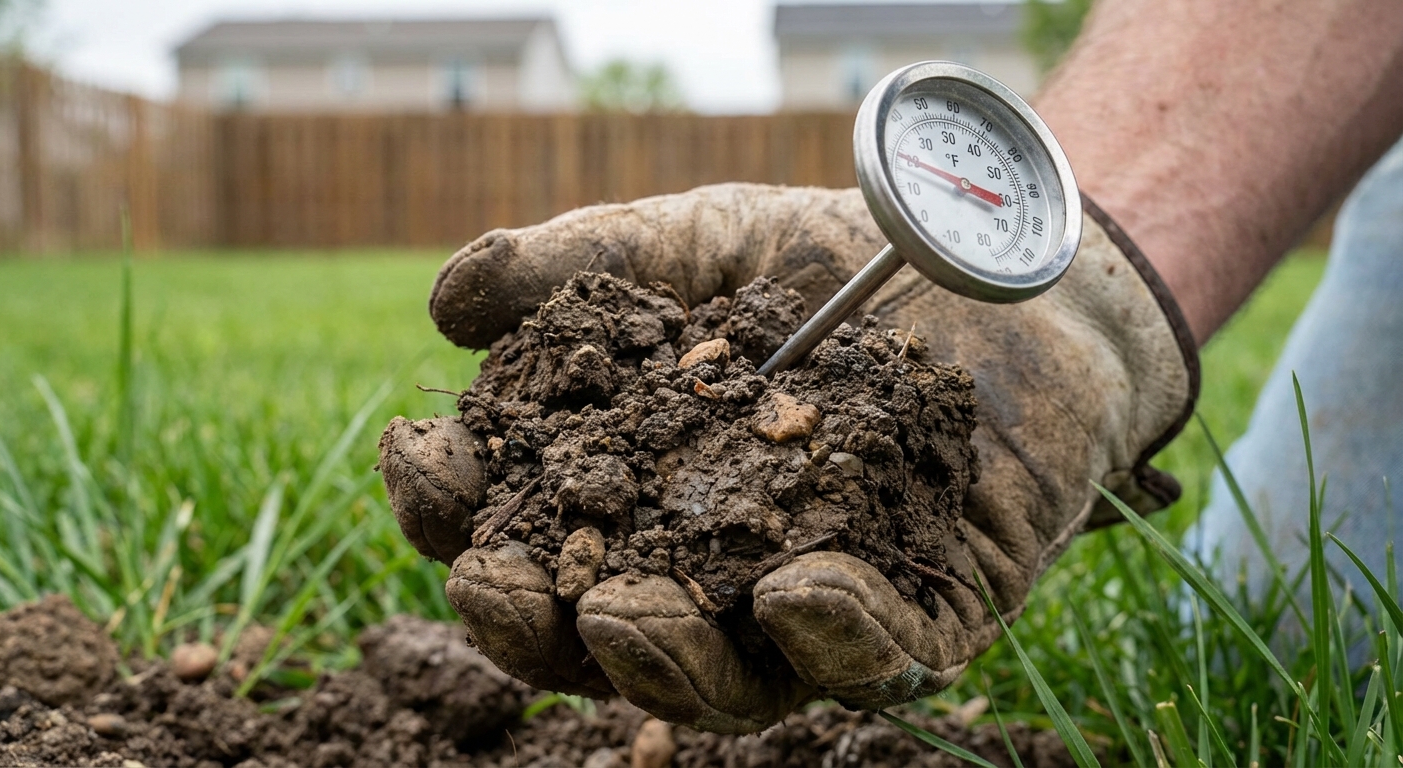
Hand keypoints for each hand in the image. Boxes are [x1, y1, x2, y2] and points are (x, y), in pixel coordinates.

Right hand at [378, 183, 1196, 731]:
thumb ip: (584, 268)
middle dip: (535, 622)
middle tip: (504, 583)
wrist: (995, 265)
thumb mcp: (697, 246)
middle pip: (596, 638)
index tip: (426, 456)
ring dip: (665, 659)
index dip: (455, 508)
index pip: (519, 527)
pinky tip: (801, 593)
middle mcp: (708, 571)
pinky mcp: (930, 616)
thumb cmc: (831, 264)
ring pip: (727, 683)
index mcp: (631, 494)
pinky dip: (838, 640)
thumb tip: (448, 302)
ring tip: (627, 607)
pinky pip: (881, 662)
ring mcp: (814, 607)